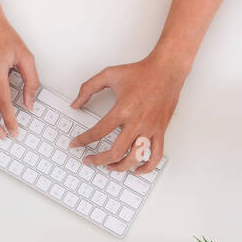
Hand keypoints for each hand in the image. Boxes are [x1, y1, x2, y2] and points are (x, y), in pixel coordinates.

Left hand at [69, 51, 187, 172]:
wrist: (166, 71)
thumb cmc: (140, 72)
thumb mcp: (109, 75)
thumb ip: (88, 88)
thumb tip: (75, 104)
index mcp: (122, 110)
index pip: (97, 132)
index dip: (82, 141)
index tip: (75, 144)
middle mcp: (136, 122)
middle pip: (115, 152)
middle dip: (98, 160)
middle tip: (89, 161)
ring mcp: (149, 129)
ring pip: (134, 158)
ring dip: (120, 167)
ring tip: (110, 167)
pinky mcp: (160, 131)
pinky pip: (155, 156)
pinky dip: (147, 168)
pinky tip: (137, 170)